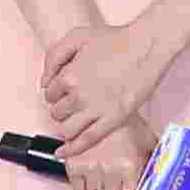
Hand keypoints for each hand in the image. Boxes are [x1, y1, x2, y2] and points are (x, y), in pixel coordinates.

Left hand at [42, 24, 160, 189]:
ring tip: (73, 119)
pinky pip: (87, 141)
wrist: (145, 47)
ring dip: (65, 126)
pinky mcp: (113, 120)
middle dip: (60, 108)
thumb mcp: (76, 36)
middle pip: (56, 113)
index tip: (63, 90)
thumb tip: (44, 82)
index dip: (55, 91)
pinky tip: (63, 153)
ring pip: (66, 130)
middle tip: (72, 102)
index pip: (48, 93)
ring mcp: (96, 110)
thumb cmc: (114, 40)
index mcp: (68, 76)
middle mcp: (79, 96)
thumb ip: (53, 57)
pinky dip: (72, 150)